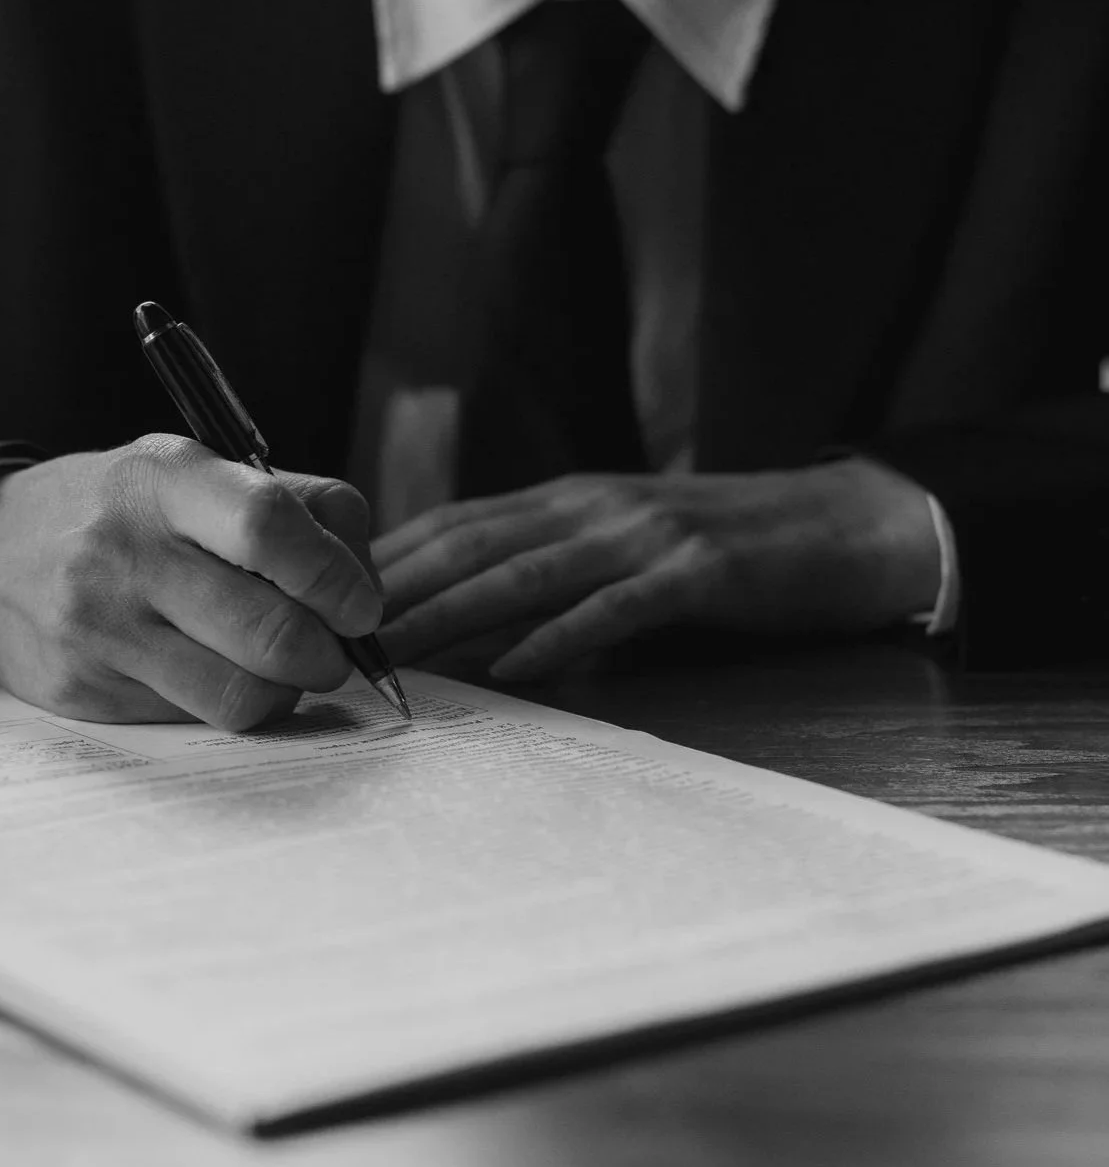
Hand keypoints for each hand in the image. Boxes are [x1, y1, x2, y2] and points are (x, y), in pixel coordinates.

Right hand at [0, 436, 380, 730]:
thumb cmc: (122, 510)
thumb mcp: (196, 471)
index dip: (335, 576)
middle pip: (269, 630)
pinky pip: (197, 721)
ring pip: (242, 695)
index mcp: (165, 479)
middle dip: (328, 652)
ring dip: (288, 691)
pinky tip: (215, 671)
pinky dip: (230, 704)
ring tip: (282, 664)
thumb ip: (296, 504)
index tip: (362, 604)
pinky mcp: (84, 693)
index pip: (268, 527)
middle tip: (334, 646)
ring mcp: (99, 629)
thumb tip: (365, 581)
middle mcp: (125, 552)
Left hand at [374, 458, 941, 681]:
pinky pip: (616, 608)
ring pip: (527, 570)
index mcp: (571, 498)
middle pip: (474, 542)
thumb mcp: (627, 542)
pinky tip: (516, 668)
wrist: (845, 525)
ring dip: (453, 611)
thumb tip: (474, 626)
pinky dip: (561, 636)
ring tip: (393, 649)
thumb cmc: (727, 545)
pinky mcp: (698, 572)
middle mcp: (595, 506)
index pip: (458, 521)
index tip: (323, 592)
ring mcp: (645, 534)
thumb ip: (557, 567)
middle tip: (326, 627)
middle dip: (397, 586)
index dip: (389, 555)